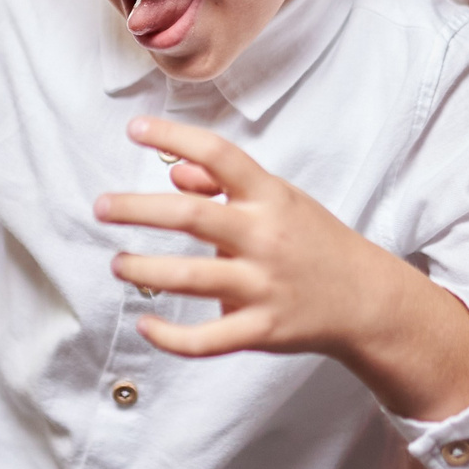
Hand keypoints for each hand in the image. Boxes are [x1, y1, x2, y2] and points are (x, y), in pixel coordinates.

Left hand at [94, 118, 468, 422]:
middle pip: (190, 216)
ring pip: (190, 279)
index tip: (135, 129)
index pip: (219, 155)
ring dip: (144, 271)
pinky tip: (146, 324)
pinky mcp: (262, 329)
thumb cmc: (315, 242)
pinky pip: (207, 339)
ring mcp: (263, 285)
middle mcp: (264, 237)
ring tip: (118, 264)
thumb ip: (225, 185)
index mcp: (269, 197)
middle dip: (137, 209)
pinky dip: (170, 336)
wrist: (367, 299)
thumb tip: (176, 172)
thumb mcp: (279, 200)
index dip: (174, 137)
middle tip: (101, 206)